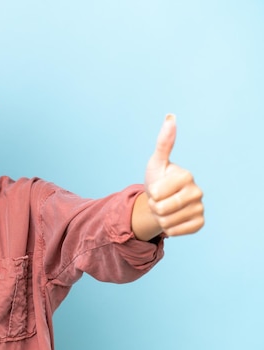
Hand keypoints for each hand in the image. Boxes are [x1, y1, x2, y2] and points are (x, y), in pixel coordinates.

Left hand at [144, 114, 204, 236]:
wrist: (160, 201)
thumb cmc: (157, 179)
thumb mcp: (156, 162)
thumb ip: (163, 143)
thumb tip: (170, 117)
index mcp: (186, 175)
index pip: (156, 193)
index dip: (150, 193)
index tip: (156, 189)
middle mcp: (198, 191)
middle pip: (161, 209)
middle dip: (153, 207)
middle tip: (158, 200)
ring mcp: (200, 207)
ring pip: (167, 222)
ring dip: (159, 218)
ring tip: (164, 209)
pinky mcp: (199, 223)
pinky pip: (176, 231)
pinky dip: (168, 228)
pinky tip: (172, 219)